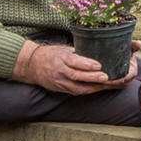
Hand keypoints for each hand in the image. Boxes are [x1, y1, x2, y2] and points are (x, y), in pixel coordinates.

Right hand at [11, 39, 140, 94]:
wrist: (32, 65)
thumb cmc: (52, 54)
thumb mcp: (63, 49)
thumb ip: (78, 52)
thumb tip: (99, 50)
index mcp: (61, 58)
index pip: (74, 61)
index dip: (86, 64)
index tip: (98, 64)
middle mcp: (60, 71)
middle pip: (77, 76)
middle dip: (93, 78)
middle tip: (107, 77)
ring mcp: (60, 82)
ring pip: (78, 87)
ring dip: (94, 87)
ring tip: (108, 84)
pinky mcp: (62, 89)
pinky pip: (77, 92)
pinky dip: (90, 91)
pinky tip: (100, 88)